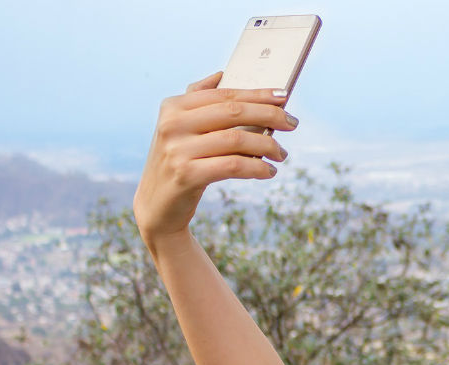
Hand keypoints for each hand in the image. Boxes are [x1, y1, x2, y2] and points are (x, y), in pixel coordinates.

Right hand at [133, 72, 299, 246]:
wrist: (156, 205)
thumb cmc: (178, 162)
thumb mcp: (180, 128)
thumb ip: (197, 100)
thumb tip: (221, 74)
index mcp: (173, 106)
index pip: (224, 94)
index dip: (257, 94)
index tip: (284, 96)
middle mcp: (172, 124)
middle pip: (233, 112)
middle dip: (269, 115)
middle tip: (292, 123)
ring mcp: (177, 149)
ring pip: (236, 140)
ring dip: (267, 146)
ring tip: (282, 154)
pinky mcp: (186, 175)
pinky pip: (232, 166)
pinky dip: (256, 168)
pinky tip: (269, 171)